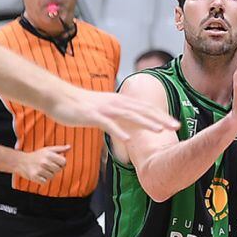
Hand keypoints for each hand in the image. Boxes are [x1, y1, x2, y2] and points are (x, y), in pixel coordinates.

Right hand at [17, 145, 69, 183]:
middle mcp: (44, 161)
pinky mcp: (35, 176)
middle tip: (47, 166)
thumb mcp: (48, 149)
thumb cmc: (36, 155)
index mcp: (49, 154)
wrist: (21, 161)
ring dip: (48, 175)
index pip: (64, 162)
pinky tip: (38, 174)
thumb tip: (69, 147)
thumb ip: (59, 149)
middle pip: (58, 170)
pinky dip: (42, 179)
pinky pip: (45, 182)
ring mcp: (39, 169)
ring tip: (42, 170)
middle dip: (54, 169)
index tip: (57, 162)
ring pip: (52, 176)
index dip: (62, 163)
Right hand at [47, 87, 179, 141]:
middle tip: (177, 126)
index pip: (145, 108)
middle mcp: (116, 103)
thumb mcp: (103, 109)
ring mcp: (105, 109)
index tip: (175, 123)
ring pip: (129, 116)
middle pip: (142, 110)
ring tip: (160, 131)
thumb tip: (127, 124)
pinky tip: (128, 138)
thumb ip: (116, 115)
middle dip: (161, 118)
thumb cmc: (80, 106)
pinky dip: (119, 130)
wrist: (59, 97)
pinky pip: (108, 124)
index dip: (161, 115)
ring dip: (146, 123)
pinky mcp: (93, 115)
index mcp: (119, 102)